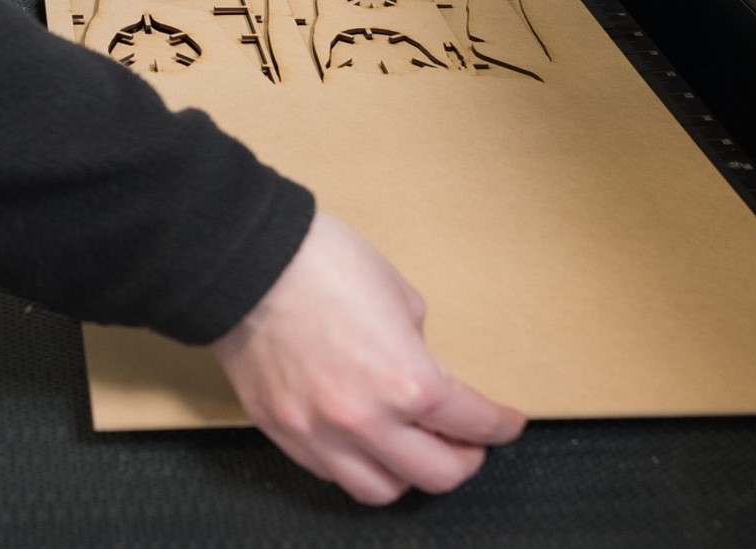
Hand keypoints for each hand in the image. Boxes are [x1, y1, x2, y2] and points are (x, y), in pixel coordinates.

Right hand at [213, 213, 526, 504]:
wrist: (247, 265)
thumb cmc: (327, 266)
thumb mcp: (403, 298)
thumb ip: (420, 348)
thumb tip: (424, 373)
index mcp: (407, 382)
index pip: (471, 423)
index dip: (500, 426)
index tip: (508, 424)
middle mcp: (366, 422)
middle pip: (437, 475)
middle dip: (465, 459)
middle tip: (470, 442)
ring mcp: (320, 436)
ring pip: (380, 490)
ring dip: (410, 473)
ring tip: (417, 448)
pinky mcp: (283, 436)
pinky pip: (333, 474)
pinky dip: (360, 466)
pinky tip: (369, 442)